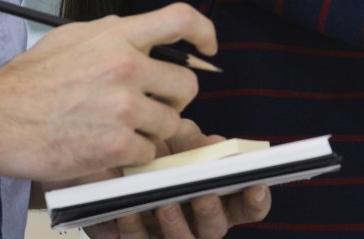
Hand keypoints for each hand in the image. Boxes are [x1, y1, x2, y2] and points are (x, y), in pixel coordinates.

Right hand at [0, 3, 215, 182]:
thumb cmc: (29, 81)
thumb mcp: (73, 38)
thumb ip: (113, 35)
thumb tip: (143, 35)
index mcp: (118, 35)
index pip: (180, 19)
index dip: (204, 32)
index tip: (208, 47)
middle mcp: (127, 67)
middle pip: (187, 83)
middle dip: (174, 98)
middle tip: (152, 106)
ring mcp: (125, 107)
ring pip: (171, 122)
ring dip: (153, 130)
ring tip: (121, 129)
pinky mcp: (118, 143)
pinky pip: (149, 152)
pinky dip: (134, 155)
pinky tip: (108, 147)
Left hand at [79, 120, 271, 238]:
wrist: (107, 155)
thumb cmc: (152, 147)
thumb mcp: (174, 134)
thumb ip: (194, 141)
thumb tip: (216, 147)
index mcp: (218, 194)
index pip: (248, 205)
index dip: (257, 200)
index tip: (256, 185)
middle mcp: (199, 220)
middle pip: (217, 228)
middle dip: (212, 212)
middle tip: (204, 195)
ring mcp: (170, 234)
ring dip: (176, 225)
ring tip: (165, 203)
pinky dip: (135, 227)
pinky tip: (130, 210)